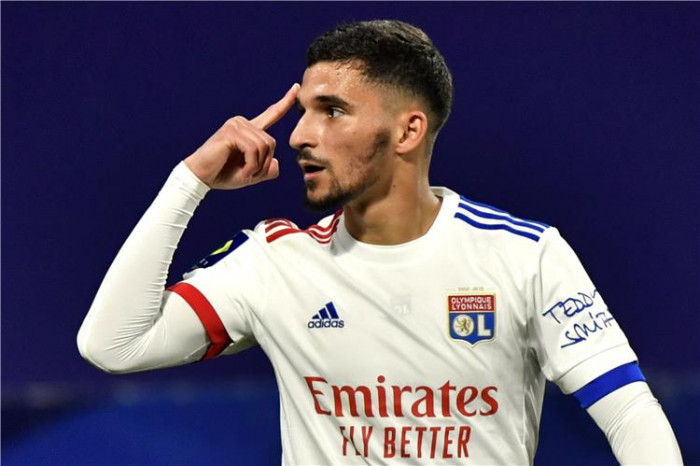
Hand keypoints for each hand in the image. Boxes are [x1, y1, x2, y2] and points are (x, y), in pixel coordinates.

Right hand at [184, 83, 298, 188]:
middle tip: (249, 176)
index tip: (297, 88)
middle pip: (271, 143)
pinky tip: (242, 173)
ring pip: (264, 147)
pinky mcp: (231, 132)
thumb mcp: (250, 175)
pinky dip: (251, 166)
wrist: (200, 178)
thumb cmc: (222, 175)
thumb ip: (265, 170)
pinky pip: (253, 150)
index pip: (271, 114)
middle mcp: (243, 123)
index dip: (285, 103)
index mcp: (249, 130)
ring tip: (244, 175)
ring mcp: (236, 125)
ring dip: (257, 167)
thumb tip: (276, 163)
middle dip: (264, 165)